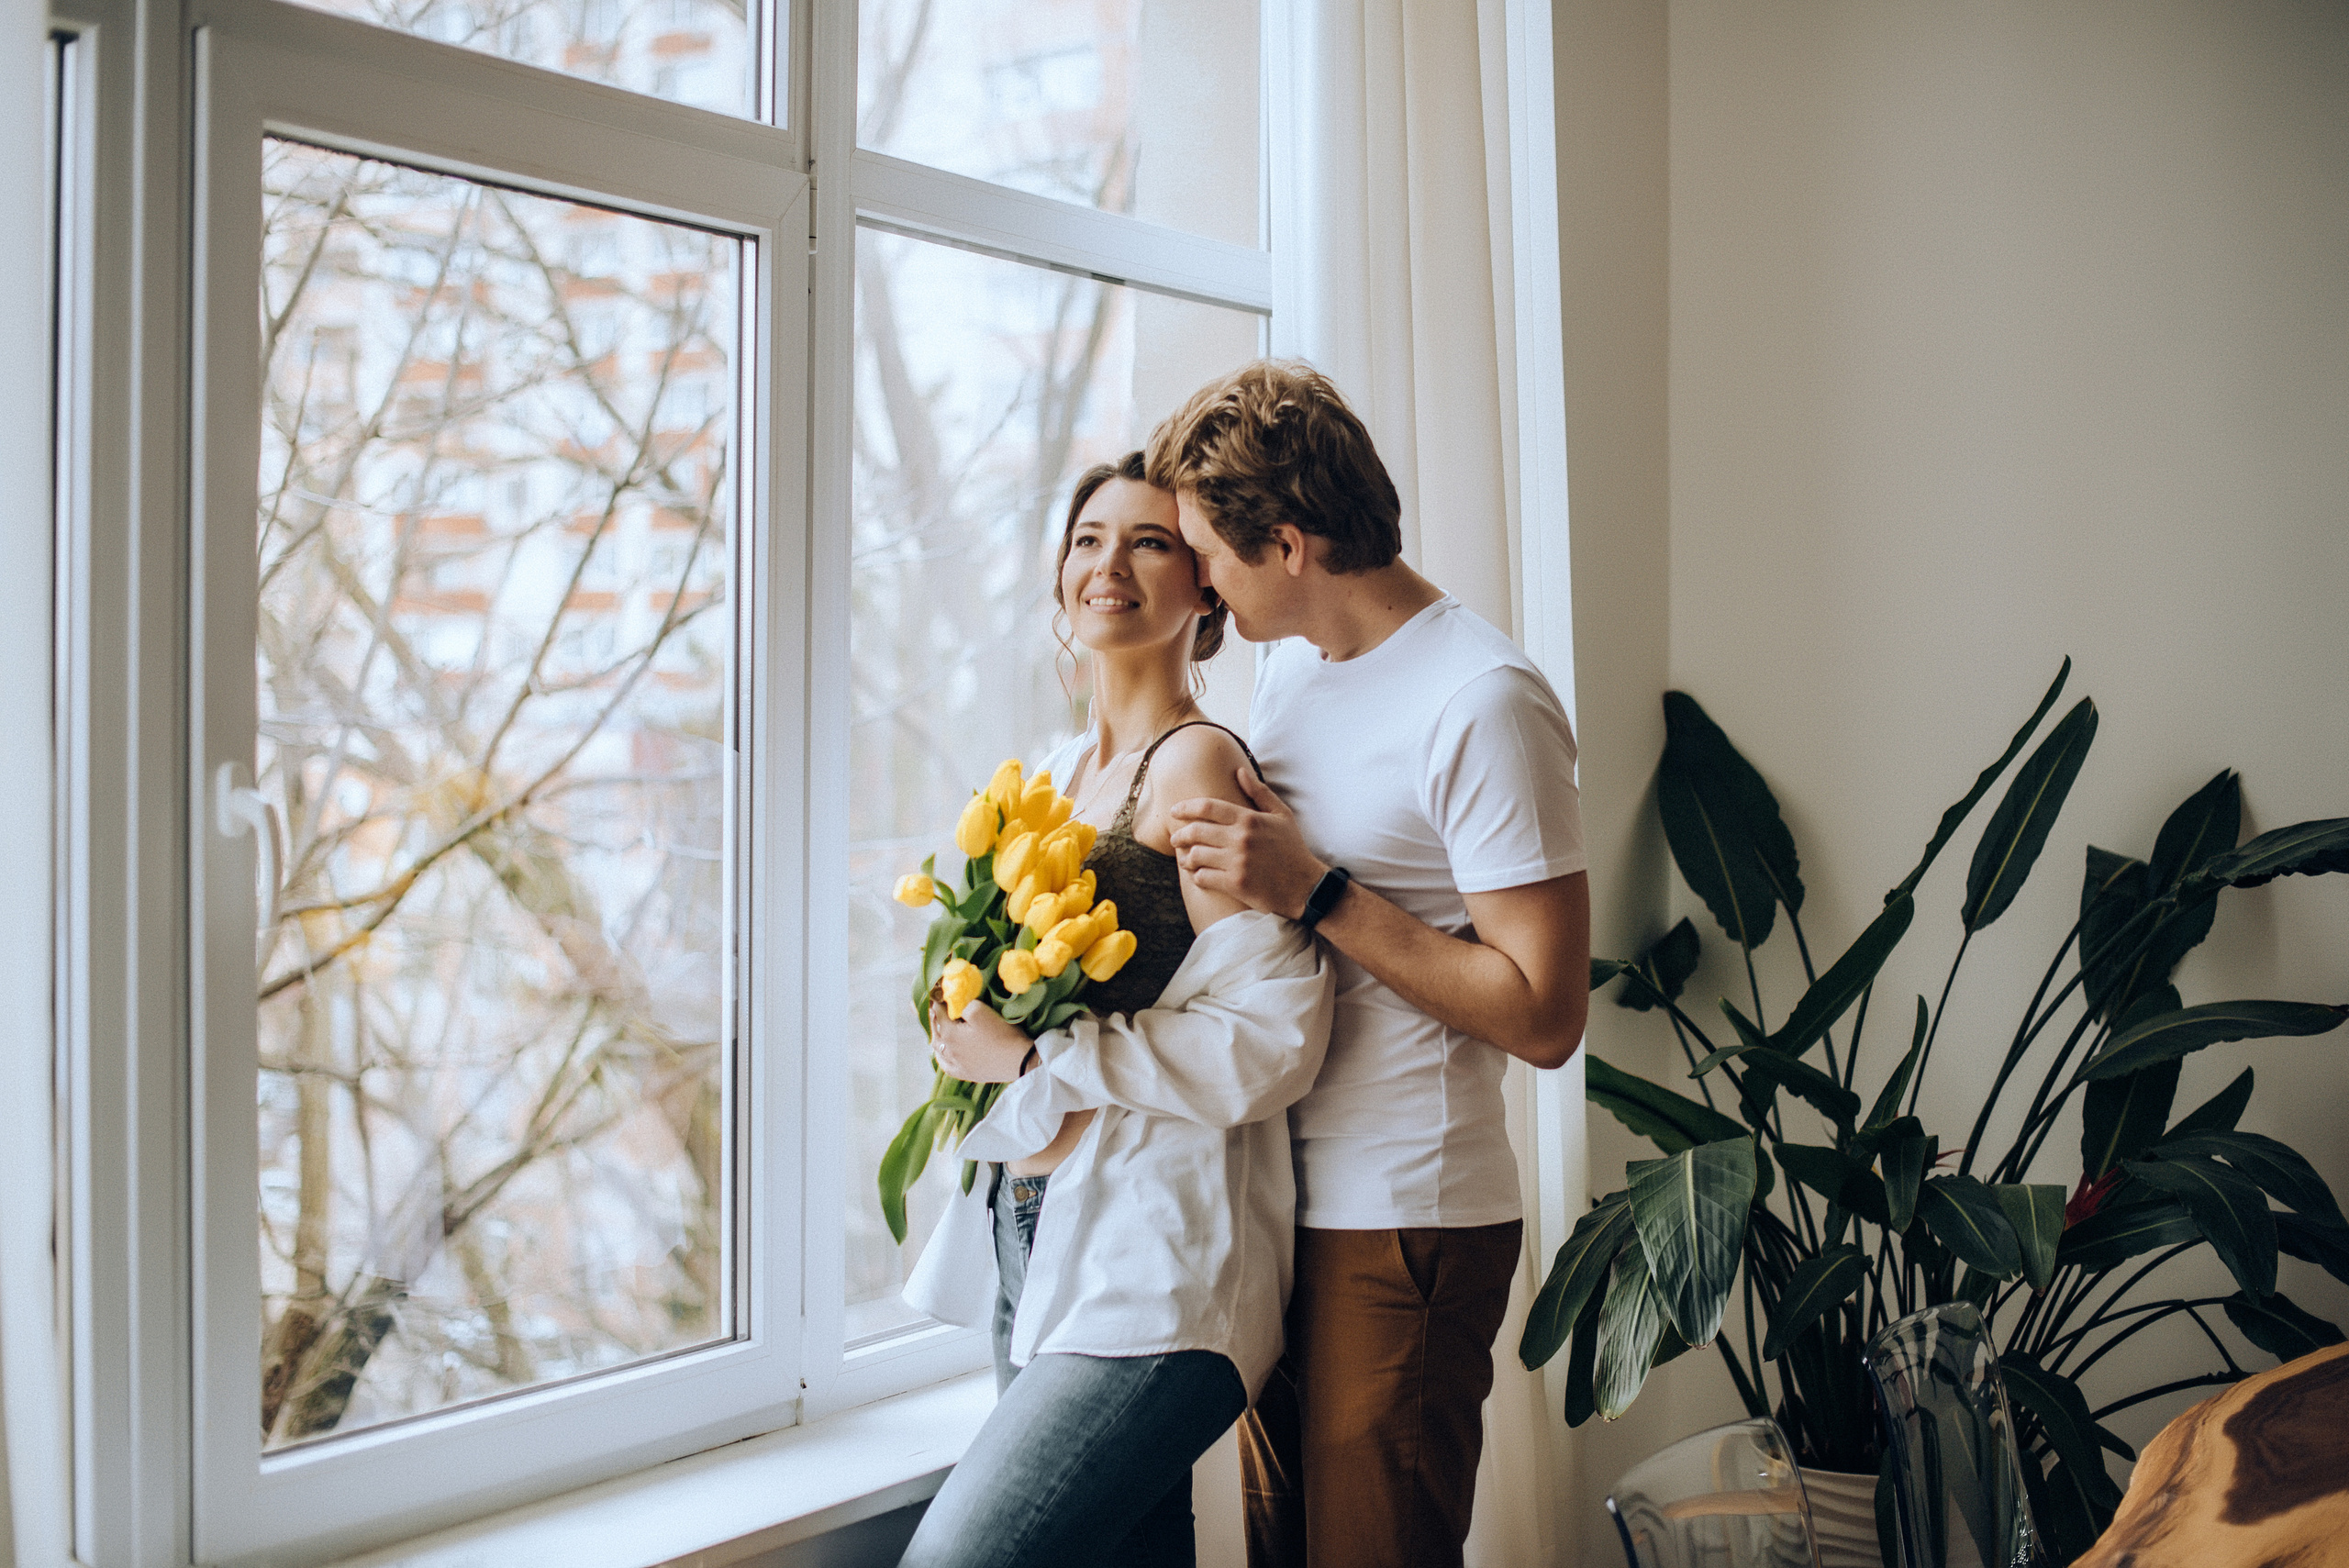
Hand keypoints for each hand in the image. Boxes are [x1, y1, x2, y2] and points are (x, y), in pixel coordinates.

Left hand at [930, 999, 1032, 1083]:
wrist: (1019, 1061)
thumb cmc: (1001, 1034)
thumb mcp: (981, 1011)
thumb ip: (962, 1004)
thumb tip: (954, 1003)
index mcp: (949, 1033)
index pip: (938, 1012)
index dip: (937, 1001)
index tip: (938, 992)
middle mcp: (948, 1050)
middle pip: (936, 1030)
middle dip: (934, 1017)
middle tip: (935, 1007)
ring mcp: (956, 1064)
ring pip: (938, 1048)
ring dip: (936, 1035)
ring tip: (937, 1027)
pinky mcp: (965, 1074)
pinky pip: (946, 1065)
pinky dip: (940, 1056)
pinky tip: (942, 1053)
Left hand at [1167, 768, 1326, 919]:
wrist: (1306, 887)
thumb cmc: (1293, 849)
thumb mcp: (1282, 815)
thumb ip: (1259, 792)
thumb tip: (1239, 771)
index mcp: (1249, 819)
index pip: (1207, 807)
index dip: (1185, 808)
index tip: (1174, 811)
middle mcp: (1241, 839)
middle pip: (1196, 831)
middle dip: (1180, 835)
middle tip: (1175, 839)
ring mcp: (1237, 862)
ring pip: (1196, 856)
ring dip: (1187, 858)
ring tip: (1186, 859)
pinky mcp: (1235, 884)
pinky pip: (1203, 877)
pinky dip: (1197, 876)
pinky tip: (1199, 874)